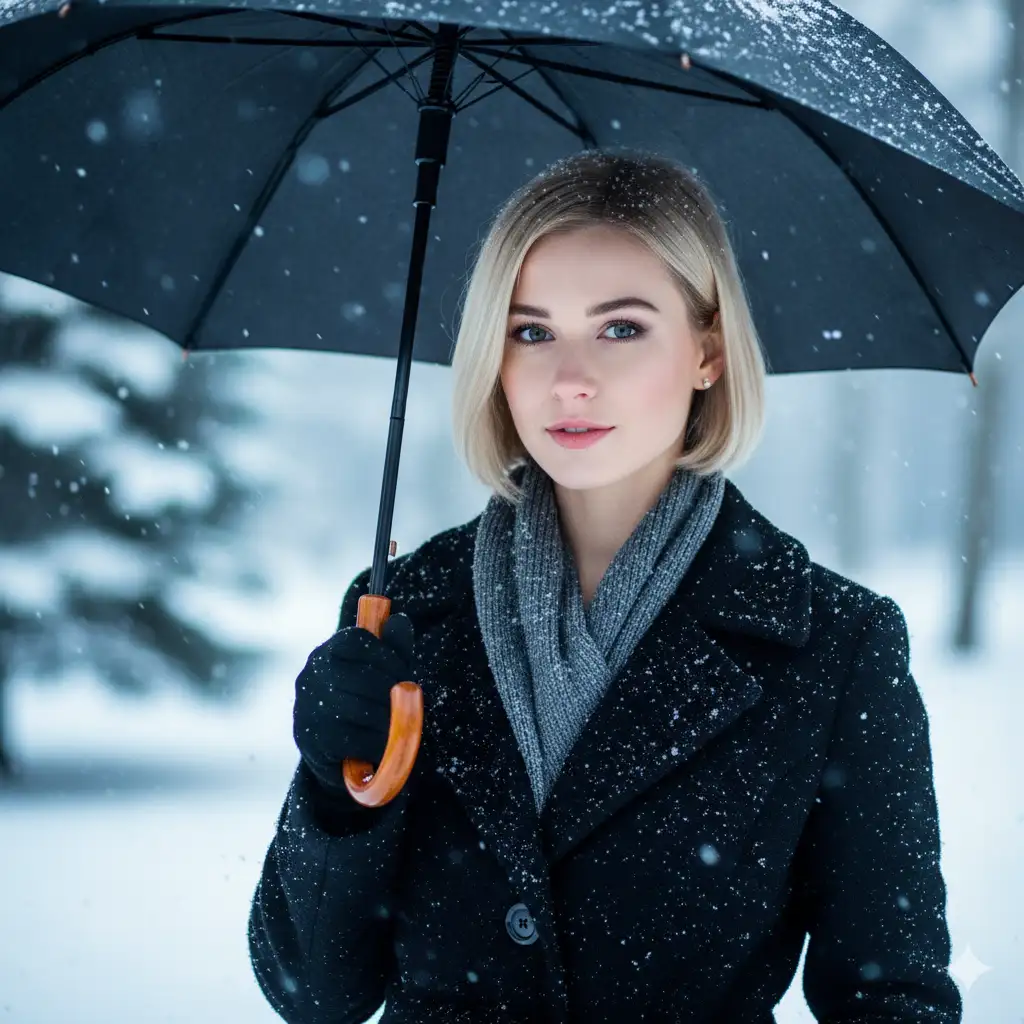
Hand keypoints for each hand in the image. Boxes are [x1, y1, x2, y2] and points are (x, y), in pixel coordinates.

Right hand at [292, 613, 414, 800]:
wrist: (344, 756)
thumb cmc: (367, 705)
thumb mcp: (385, 673)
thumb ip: (394, 648)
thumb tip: (399, 619)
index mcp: (328, 652)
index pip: (355, 640)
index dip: (387, 656)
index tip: (405, 674)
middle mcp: (309, 675)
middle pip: (358, 674)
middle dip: (390, 691)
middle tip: (409, 703)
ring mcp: (304, 706)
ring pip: (355, 708)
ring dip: (386, 718)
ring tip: (401, 725)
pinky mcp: (307, 738)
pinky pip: (348, 737)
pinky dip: (373, 742)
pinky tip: (384, 746)